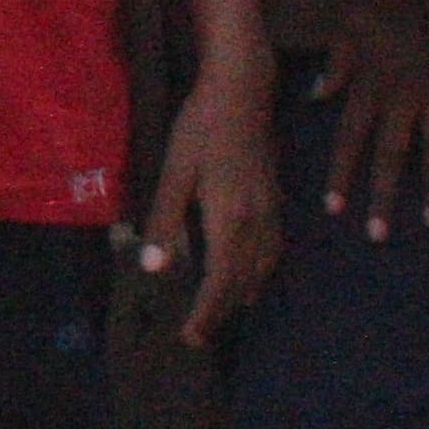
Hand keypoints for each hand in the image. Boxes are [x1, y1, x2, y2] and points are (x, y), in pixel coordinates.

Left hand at [138, 46, 281, 343]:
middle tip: (199, 337)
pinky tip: (250, 273)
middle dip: (222, 311)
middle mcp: (257, 222)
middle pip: (243, 281)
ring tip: (222, 314)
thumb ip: (165, 220)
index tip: (190, 337)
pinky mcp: (274, 199)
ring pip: (262, 267)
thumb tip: (154, 268)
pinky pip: (272, 249)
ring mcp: (271, 210)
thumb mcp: (174, 172)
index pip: (220, 281)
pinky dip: (259, 271)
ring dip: (242, 294)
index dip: (207, 312)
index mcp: (230, 219)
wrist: (243, 90)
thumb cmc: (201, 127)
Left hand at [322, 4, 428, 240]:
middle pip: (391, 154)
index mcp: (369, 84)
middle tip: (379, 235)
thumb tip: (317, 95)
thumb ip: (335, 64)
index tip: (334, 209)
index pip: (349, 139)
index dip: (341, 174)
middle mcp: (402, 95)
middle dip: (384, 196)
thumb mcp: (347, 23)